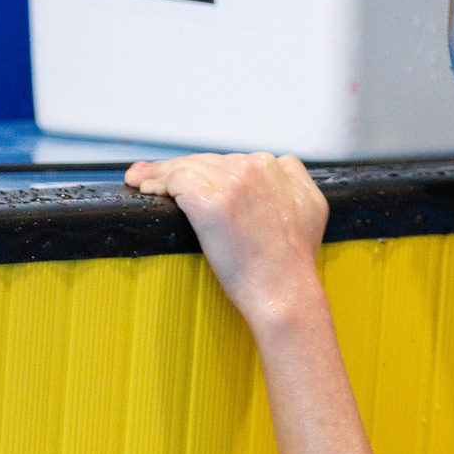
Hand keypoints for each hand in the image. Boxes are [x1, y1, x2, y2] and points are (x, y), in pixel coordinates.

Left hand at [127, 151, 329, 326]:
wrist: (284, 291)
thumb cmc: (293, 263)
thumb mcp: (314, 208)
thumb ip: (296, 180)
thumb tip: (280, 165)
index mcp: (281, 168)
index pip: (235, 161)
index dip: (210, 170)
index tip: (193, 178)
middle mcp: (258, 168)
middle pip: (208, 161)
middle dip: (182, 168)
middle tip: (152, 176)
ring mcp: (232, 182)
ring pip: (187, 166)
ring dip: (160, 173)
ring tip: (140, 180)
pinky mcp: (209, 199)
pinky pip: (173, 180)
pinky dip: (154, 182)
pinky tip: (144, 189)